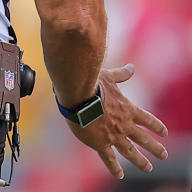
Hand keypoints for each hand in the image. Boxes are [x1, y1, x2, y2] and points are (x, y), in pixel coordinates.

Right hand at [65, 64, 167, 178]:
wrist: (79, 96)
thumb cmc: (92, 84)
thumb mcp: (108, 77)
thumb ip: (121, 75)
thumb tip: (131, 68)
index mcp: (128, 108)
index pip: (148, 120)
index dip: (156, 126)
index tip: (165, 133)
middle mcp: (124, 124)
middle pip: (144, 139)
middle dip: (155, 147)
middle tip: (164, 155)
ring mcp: (113, 135)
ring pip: (131, 151)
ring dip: (141, 160)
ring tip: (149, 167)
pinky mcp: (100, 143)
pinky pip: (109, 158)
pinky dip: (115, 167)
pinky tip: (120, 175)